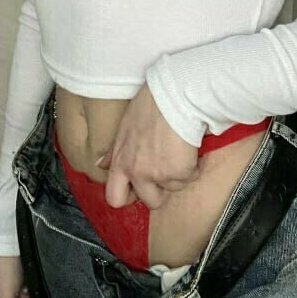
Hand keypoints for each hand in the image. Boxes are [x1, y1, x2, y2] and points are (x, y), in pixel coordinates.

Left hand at [95, 82, 202, 209]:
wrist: (175, 95)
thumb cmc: (151, 104)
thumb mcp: (124, 127)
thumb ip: (115, 151)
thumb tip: (102, 165)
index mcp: (121, 161)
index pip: (114, 197)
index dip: (128, 196)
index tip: (138, 187)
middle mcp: (137, 172)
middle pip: (150, 202)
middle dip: (159, 192)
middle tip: (166, 172)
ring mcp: (159, 175)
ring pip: (173, 188)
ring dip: (179, 174)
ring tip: (179, 149)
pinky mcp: (180, 172)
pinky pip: (191, 177)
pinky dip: (194, 165)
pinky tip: (191, 146)